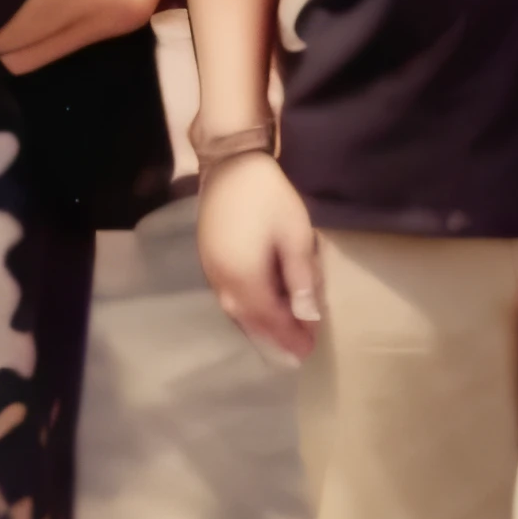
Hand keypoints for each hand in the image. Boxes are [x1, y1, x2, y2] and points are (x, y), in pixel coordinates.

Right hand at [196, 150, 321, 362]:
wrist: (230, 164)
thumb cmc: (269, 197)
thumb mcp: (295, 235)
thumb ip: (301, 277)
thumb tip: (308, 316)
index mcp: (245, 277)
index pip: (270, 319)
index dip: (290, 337)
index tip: (309, 351)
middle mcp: (223, 280)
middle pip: (248, 321)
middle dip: (273, 339)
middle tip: (296, 354)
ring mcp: (210, 270)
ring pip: (234, 311)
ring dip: (257, 328)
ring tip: (278, 338)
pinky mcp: (207, 259)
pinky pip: (226, 297)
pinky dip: (244, 311)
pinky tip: (256, 311)